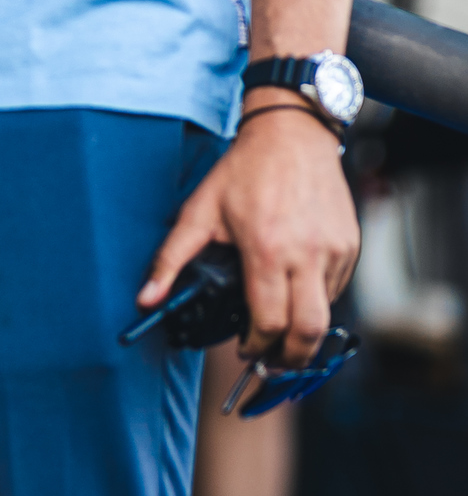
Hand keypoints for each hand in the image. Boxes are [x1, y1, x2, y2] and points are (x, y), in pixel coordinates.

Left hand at [136, 103, 358, 369]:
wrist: (292, 134)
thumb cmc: (244, 170)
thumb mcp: (199, 211)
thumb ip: (170, 259)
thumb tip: (146, 299)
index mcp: (268, 249)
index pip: (269, 322)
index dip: (256, 346)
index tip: (245, 349)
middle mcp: (307, 254)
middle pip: (309, 332)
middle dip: (291, 357)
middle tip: (273, 361)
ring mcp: (335, 251)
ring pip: (327, 313)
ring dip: (304, 328)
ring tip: (282, 328)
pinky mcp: (350, 245)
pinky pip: (338, 289)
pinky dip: (318, 300)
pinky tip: (296, 290)